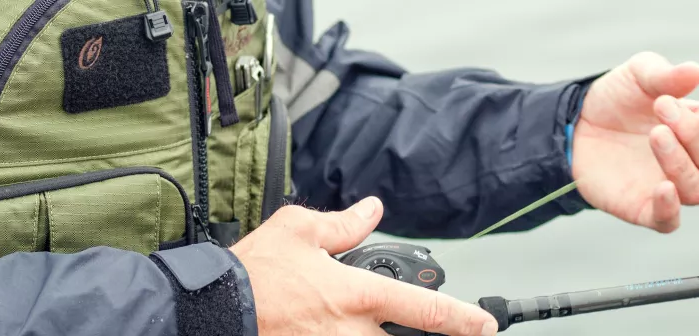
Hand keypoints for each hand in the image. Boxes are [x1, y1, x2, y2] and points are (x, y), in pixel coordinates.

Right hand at [231, 197, 497, 335]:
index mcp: (358, 295)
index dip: (465, 319)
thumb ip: (343, 224)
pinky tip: (335, 332)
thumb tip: (371, 209)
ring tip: (369, 326)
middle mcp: (352, 333)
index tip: (486, 324)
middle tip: (426, 331)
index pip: (427, 309)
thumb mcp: (298, 230)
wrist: (213, 308)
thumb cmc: (253, 272)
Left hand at [572, 51, 698, 232]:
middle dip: (694, 133)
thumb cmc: (615, 99)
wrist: (573, 123)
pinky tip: (663, 188)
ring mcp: (669, 185)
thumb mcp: (637, 75)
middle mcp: (692, 160)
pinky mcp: (642, 207)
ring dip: (681, 162)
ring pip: (697, 190)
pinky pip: (669, 221)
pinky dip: (670, 208)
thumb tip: (695, 71)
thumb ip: (664, 75)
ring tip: (655, 134)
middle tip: (661, 107)